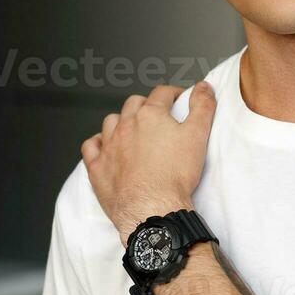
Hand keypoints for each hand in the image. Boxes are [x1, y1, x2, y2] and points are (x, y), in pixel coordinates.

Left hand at [81, 82, 216, 244]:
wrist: (152, 207)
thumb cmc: (174, 175)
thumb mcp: (197, 136)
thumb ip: (202, 107)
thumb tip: (204, 87)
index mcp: (150, 115)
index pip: (162, 93)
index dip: (173, 94)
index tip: (178, 99)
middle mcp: (126, 125)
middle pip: (134, 104)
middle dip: (146, 105)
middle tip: (157, 115)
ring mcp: (109, 145)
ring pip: (111, 122)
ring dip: (121, 121)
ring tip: (132, 130)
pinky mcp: (98, 167)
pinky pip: (91, 146)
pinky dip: (98, 143)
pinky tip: (105, 146)